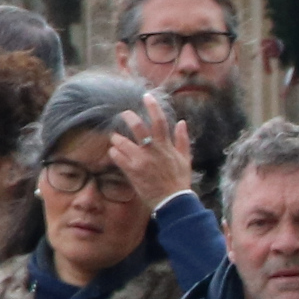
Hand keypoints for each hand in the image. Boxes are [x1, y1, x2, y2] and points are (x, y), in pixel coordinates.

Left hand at [105, 90, 194, 207]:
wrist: (173, 201)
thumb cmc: (179, 180)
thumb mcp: (185, 158)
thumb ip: (182, 139)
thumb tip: (182, 122)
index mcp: (166, 146)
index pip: (159, 121)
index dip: (152, 107)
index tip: (146, 96)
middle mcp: (153, 151)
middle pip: (138, 127)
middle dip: (128, 118)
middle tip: (123, 114)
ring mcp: (141, 161)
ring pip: (123, 142)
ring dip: (117, 138)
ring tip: (114, 137)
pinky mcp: (132, 172)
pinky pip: (118, 158)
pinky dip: (114, 153)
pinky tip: (113, 152)